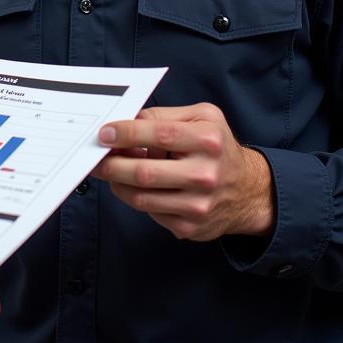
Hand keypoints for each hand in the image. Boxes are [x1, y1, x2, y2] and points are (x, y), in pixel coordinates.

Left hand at [91, 103, 275, 241]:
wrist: (249, 191)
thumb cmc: (217, 148)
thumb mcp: (202, 117)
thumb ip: (164, 116)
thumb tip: (126, 121)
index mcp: (208, 141)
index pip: (159, 134)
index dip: (126, 133)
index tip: (104, 133)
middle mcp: (206, 175)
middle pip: (144, 172)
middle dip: (111, 164)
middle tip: (94, 157)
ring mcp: (199, 205)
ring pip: (141, 197)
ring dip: (117, 183)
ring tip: (109, 170)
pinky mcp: (191, 227)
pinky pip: (150, 212)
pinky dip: (135, 197)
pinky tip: (132, 186)